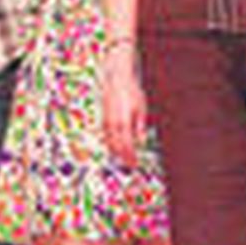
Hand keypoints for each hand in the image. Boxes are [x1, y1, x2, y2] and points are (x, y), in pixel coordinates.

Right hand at [102, 49, 146, 166]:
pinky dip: (111, 143)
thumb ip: (140, 127)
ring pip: (109, 142)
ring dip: (116, 152)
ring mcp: (106, 122)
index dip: (130, 157)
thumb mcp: (141, 109)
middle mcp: (112, 124)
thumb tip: (141, 141)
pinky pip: (106, 136)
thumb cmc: (131, 92)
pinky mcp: (103, 118)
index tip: (135, 164)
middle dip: (123, 157)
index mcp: (123, 123)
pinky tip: (116, 146)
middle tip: (130, 165)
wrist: (117, 79)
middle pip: (117, 147)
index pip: (127, 146)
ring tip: (124, 158)